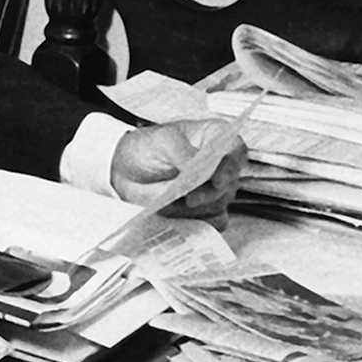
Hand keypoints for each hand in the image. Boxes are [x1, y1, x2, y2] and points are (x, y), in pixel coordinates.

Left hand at [109, 118, 245, 220]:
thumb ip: (180, 151)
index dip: (230, 165)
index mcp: (214, 138)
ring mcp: (214, 189)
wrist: (126, 170)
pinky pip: (212, 222)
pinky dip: (198, 223)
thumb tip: (194, 166)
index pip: (235, 150)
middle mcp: (220, 164)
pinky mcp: (205, 210)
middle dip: (209, 193)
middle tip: (189, 198)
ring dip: (196, 208)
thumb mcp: (161, 140)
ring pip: (219, 204)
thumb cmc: (147, 147)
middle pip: (229, 183)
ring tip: (170, 202)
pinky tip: (180, 219)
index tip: (216, 179)